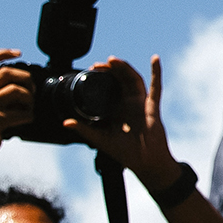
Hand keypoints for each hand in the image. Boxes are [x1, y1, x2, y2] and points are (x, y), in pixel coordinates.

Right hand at [0, 48, 35, 168]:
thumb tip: (17, 83)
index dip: (2, 53)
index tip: (18, 53)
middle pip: (7, 72)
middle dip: (25, 78)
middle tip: (31, 89)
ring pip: (16, 90)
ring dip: (29, 98)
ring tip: (28, 107)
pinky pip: (21, 113)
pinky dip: (29, 116)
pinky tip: (26, 120)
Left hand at [69, 55, 177, 183]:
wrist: (144, 163)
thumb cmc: (125, 153)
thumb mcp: (100, 139)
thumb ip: (84, 130)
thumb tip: (65, 123)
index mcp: (116, 108)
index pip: (108, 86)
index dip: (102, 75)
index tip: (92, 69)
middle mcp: (128, 103)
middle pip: (120, 79)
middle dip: (111, 69)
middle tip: (99, 64)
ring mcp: (141, 103)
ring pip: (133, 79)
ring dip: (125, 67)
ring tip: (113, 60)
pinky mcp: (152, 106)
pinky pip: (156, 87)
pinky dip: (157, 72)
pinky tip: (155, 59)